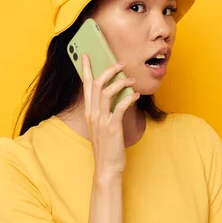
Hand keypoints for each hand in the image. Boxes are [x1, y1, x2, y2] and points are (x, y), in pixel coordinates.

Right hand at [81, 54, 139, 178]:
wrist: (107, 167)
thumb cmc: (107, 147)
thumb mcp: (102, 126)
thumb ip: (105, 111)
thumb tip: (117, 95)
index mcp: (88, 112)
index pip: (85, 86)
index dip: (85, 69)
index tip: (87, 55)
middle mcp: (92, 114)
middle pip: (96, 84)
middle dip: (108, 70)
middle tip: (120, 63)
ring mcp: (101, 120)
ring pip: (106, 92)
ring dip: (120, 82)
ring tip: (131, 79)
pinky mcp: (112, 127)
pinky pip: (120, 107)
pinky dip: (129, 98)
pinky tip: (136, 95)